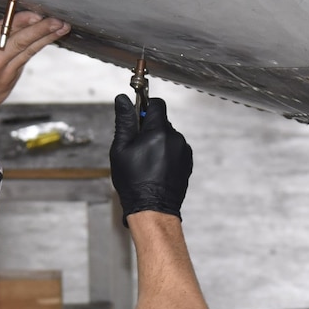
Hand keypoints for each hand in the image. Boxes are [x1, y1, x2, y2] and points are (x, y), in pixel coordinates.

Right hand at [0, 0, 68, 130]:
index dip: (17, 24)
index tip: (32, 14)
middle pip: (18, 44)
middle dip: (39, 30)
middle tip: (56, 20)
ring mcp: (3, 75)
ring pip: (27, 52)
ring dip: (46, 38)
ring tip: (62, 26)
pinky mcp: (11, 80)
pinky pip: (25, 59)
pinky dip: (38, 46)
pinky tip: (51, 36)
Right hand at [110, 94, 191, 218]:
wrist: (152, 209)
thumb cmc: (134, 183)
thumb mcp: (121, 149)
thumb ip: (124, 121)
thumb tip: (122, 100)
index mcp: (158, 132)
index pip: (157, 103)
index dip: (144, 106)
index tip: (136, 116)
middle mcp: (175, 138)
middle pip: (161, 121)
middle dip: (148, 128)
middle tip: (135, 146)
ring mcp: (184, 151)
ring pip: (168, 135)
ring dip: (157, 141)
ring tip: (145, 161)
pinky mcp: (187, 161)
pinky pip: (175, 148)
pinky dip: (166, 153)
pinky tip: (155, 168)